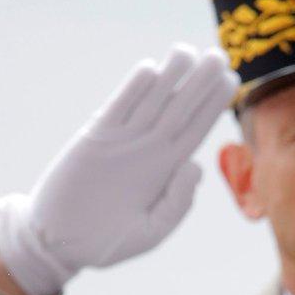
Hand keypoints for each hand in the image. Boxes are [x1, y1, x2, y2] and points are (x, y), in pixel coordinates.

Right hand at [0, 43, 238, 294]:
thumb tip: (195, 165)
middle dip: (199, 82)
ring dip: (169, 76)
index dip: (213, 105)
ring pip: (151, 102)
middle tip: (219, 55)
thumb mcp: (152, 231)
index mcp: (167, 169)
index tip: (232, 80)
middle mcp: (148, 149)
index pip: (196, 129)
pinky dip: (132, 90)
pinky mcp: (94, 139)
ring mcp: (122, 141)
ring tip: (186, 51)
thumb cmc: (110, 242)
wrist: (62, 244)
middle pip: (179, 108)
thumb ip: (177, 203)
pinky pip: (117, 109)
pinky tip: (150, 71)